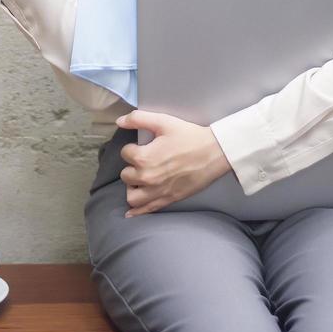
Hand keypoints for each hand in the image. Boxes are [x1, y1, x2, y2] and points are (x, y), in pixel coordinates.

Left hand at [115, 110, 232, 216]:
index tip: (144, 146)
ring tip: (139, 180)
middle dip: (131, 167)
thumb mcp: (163, 122)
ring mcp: (157, 191)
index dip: (133, 148)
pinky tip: (132, 212)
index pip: (125, 154)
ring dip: (132, 188)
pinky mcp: (168, 200)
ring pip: (132, 197)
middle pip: (125, 175)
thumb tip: (119, 121)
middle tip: (142, 162)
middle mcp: (147, 177)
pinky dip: (136, 211)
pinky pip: (146, 210)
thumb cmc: (189, 136)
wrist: (213, 153)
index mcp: (144, 158)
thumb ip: (138, 119)